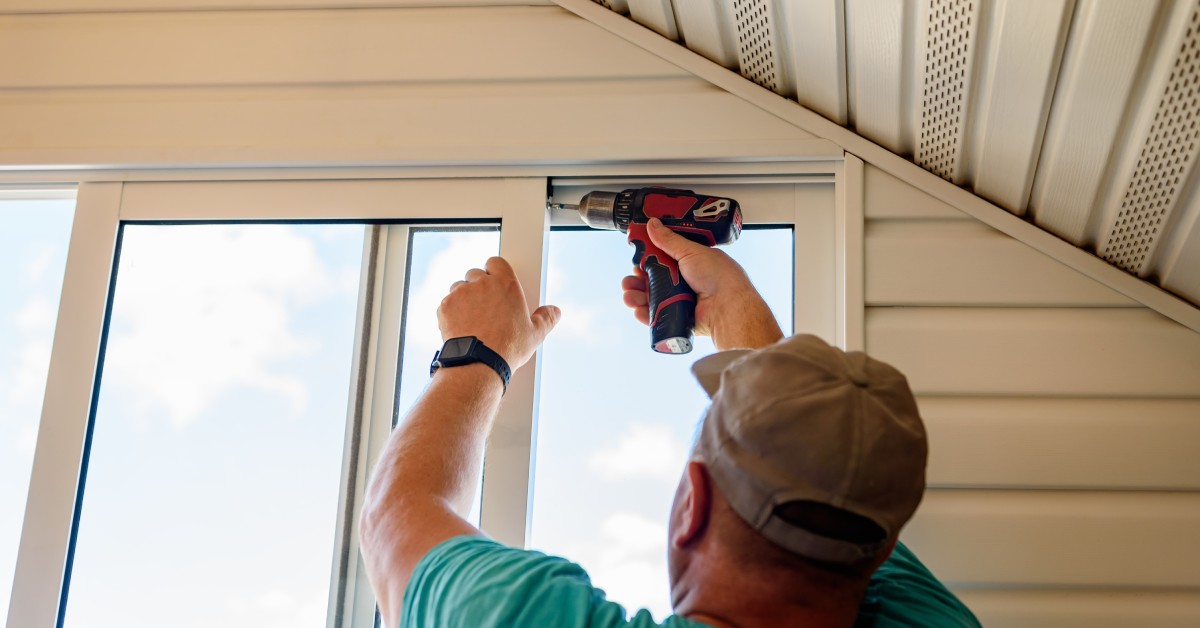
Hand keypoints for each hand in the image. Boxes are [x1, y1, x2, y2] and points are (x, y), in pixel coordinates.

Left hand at [439, 257, 559, 369]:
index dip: (495, 271)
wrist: (479, 364)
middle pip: (476, 274)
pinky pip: (447, 303)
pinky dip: (451, 312)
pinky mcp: (445, 306)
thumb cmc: (508, 348)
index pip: (496, 262)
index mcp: (506, 284)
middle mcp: (482, 284)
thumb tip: (554, 311)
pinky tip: (461, 327)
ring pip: (459, 287)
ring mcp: (461, 293)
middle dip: (479, 286)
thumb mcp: (535, 334)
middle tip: (485, 306)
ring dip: (464, 298)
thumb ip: (546, 318)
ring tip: (472, 319)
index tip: (496, 282)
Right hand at [620, 218, 782, 349]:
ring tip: (628, 295)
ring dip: (637, 296)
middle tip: (630, 279)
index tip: (636, 258)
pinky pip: (657, 316)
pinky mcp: (679, 317)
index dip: (648, 259)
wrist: (728, 307)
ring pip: (653, 298)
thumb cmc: (719, 277)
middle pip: (654, 280)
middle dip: (638, 280)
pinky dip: (645, 314)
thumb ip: (669, 240)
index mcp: (691, 263)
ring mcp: (682, 300)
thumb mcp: (691, 251)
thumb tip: (653, 225)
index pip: (663, 259)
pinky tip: (637, 309)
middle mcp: (686, 281)